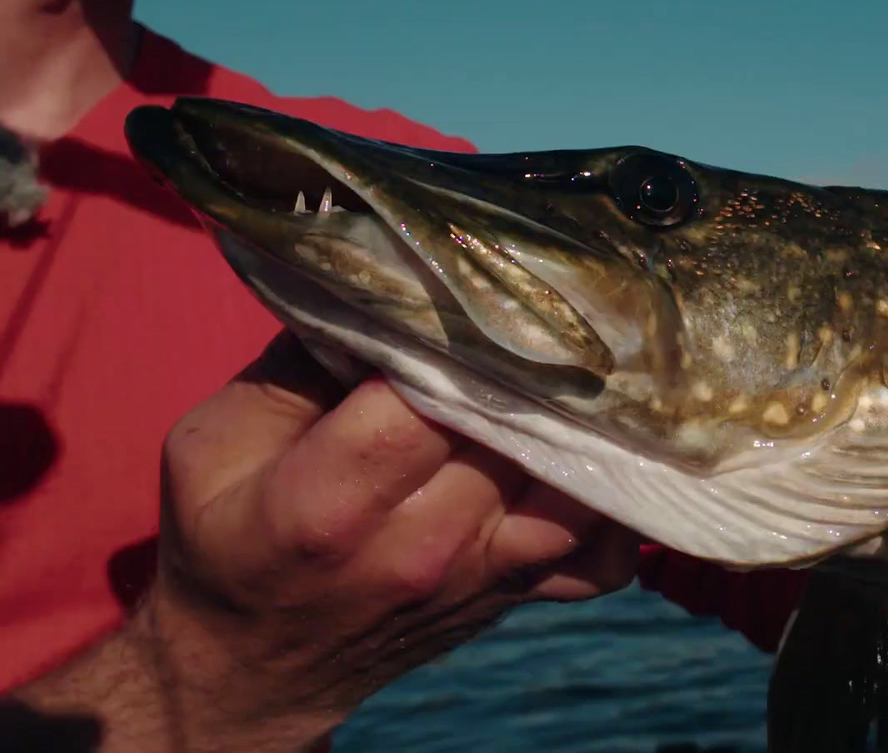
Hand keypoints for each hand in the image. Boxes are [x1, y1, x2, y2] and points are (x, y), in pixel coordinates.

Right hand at [12, 330, 637, 751]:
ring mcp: (482, 577)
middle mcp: (421, 547)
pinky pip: (606, 553)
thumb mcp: (215, 442)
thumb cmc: (228, 538)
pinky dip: (615, 508)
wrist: (254, 667)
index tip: (457, 293)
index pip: (424, 405)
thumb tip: (376, 277)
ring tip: (570, 370)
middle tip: (528, 308)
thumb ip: (295, 363)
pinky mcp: (521, 595)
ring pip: (575, 486)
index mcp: (328, 506)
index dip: (452, 342)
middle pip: (511, 435)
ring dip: (582, 428)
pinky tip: (596, 458)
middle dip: (524, 368)